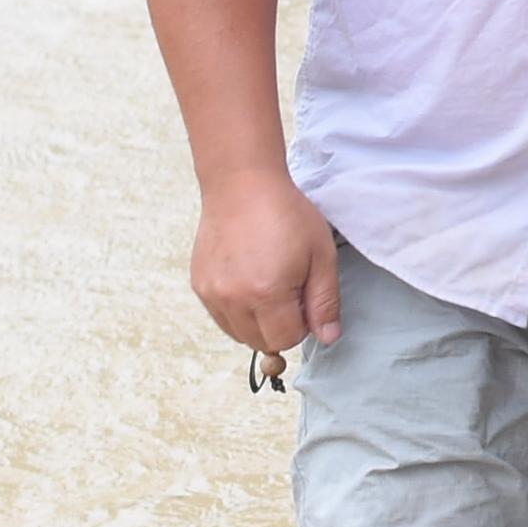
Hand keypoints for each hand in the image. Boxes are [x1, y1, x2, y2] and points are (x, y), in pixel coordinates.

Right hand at [190, 170, 339, 355]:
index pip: (287, 339)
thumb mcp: (321, 256)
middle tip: (289, 289)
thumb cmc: (286, 214)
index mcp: (266, 294)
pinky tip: (249, 281)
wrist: (242, 184)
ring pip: (239, 334)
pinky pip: (222, 318)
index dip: (303, 324)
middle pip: (261, 342)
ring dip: (258, 322)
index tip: (305, 297)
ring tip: (268, 284)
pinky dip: (238, 311)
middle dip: (281, 326)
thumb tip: (328, 337)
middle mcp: (233, 299)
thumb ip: (325, 302)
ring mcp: (212, 294)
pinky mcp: (200, 285)